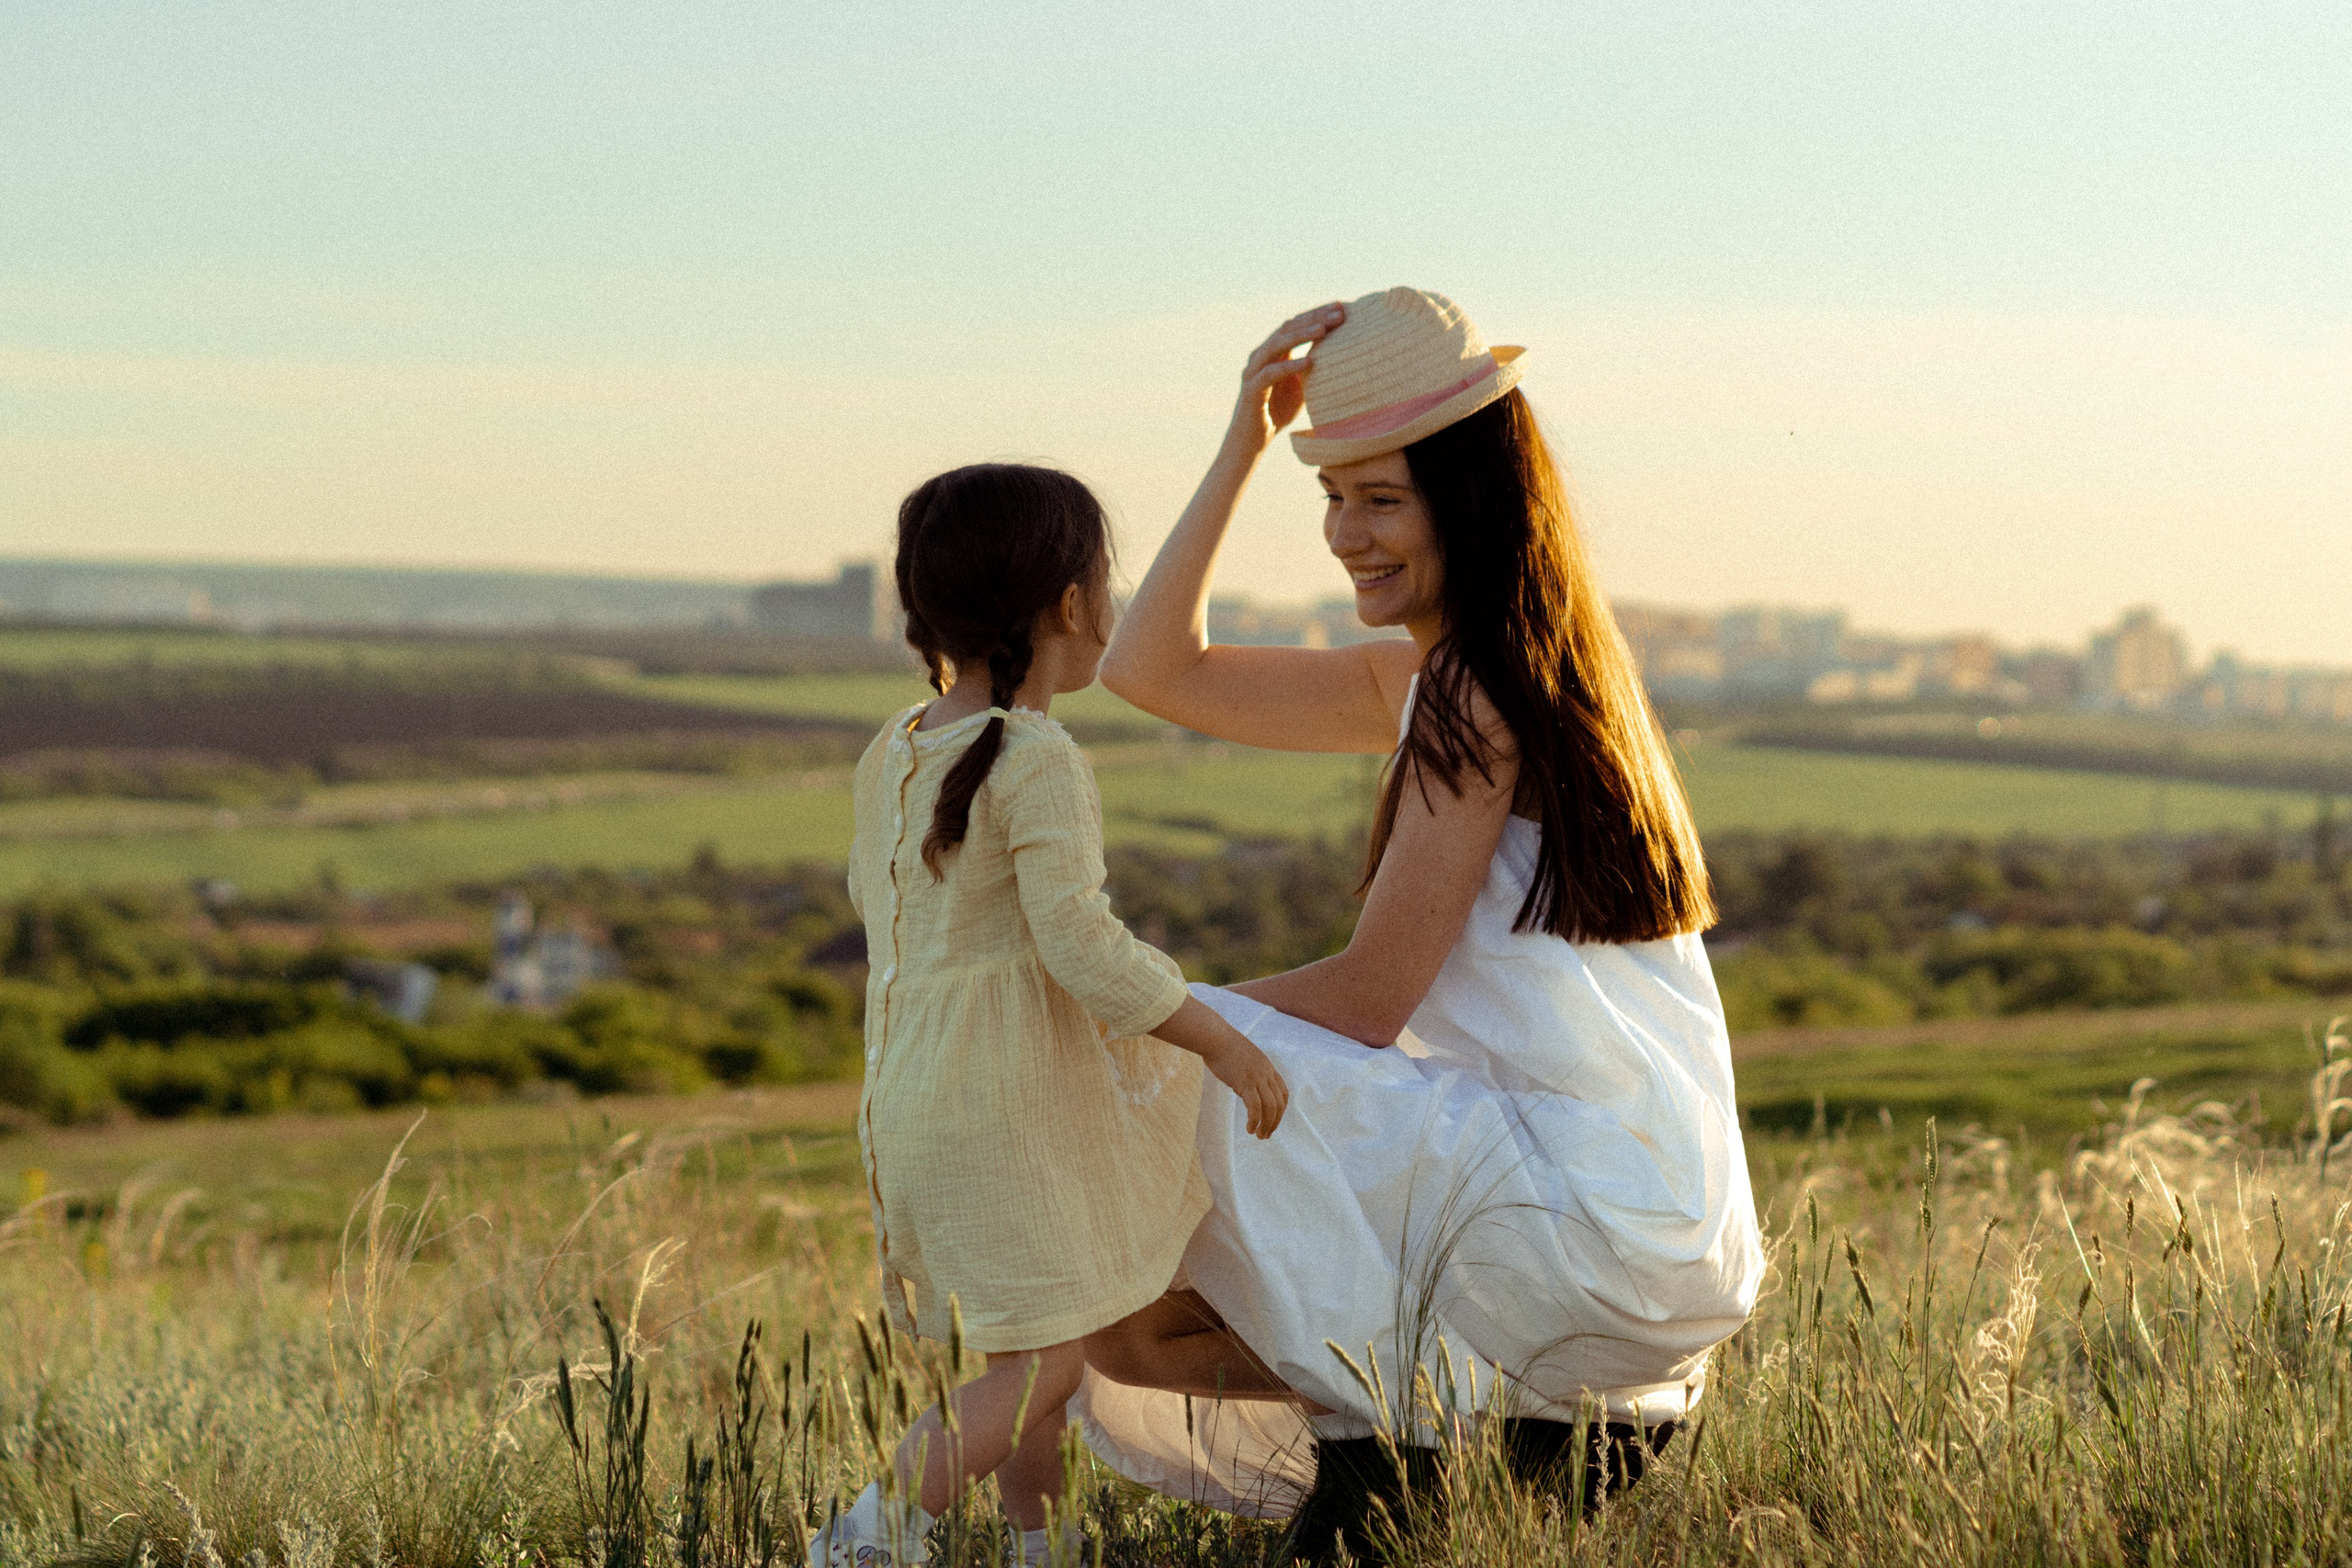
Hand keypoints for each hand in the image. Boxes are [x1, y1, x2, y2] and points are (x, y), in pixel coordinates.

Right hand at [1200, 1026, 1289, 1139]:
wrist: (1214, 1037)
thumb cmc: (1222, 1046)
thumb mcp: (1242, 1058)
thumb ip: (1247, 1071)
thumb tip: (1242, 1084)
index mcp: (1267, 1067)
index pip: (1283, 1092)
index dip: (1280, 1110)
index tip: (1271, 1121)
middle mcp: (1266, 1073)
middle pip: (1279, 1103)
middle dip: (1275, 1122)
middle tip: (1265, 1135)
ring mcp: (1257, 1078)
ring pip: (1270, 1107)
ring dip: (1267, 1125)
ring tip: (1259, 1136)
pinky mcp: (1245, 1082)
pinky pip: (1255, 1107)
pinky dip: (1255, 1121)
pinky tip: (1250, 1129)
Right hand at [1230, 302, 1344, 451]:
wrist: (1252, 441)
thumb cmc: (1278, 412)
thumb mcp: (1302, 386)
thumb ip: (1313, 369)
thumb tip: (1343, 358)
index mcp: (1274, 351)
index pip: (1296, 324)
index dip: (1318, 313)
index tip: (1341, 307)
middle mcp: (1262, 355)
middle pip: (1288, 328)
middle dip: (1314, 319)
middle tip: (1339, 314)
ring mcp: (1254, 370)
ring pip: (1277, 344)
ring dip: (1301, 335)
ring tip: (1323, 330)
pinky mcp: (1251, 389)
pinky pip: (1270, 373)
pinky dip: (1290, 366)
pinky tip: (1309, 362)